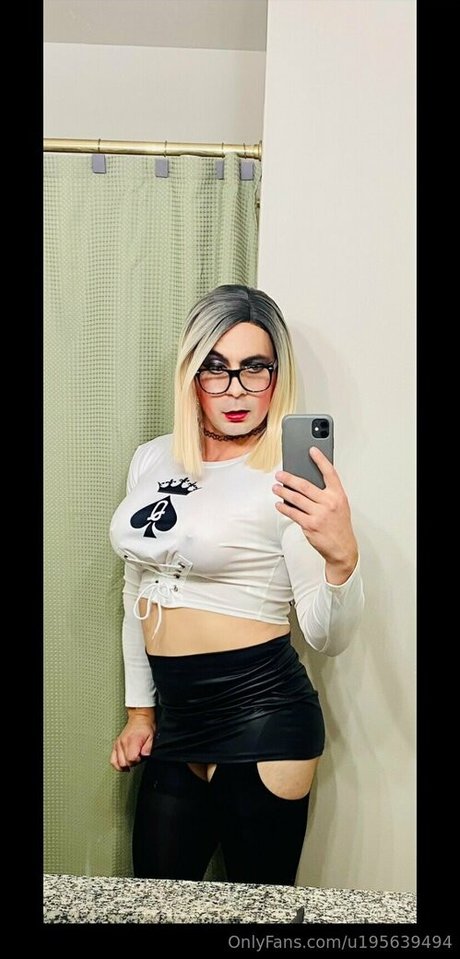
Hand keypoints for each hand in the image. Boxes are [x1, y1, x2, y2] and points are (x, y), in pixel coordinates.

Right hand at [110, 711, 155, 771]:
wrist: (139, 718)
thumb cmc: (145, 726)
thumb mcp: (151, 737)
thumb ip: (148, 748)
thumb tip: (144, 756)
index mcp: (132, 741)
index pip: (131, 759)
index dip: (137, 761)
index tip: (141, 757)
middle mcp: (123, 743)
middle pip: (124, 762)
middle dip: (131, 763)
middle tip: (137, 758)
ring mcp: (118, 744)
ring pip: (117, 762)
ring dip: (124, 765)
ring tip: (130, 763)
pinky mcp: (116, 744)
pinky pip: (112, 759)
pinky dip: (116, 764)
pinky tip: (122, 765)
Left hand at [273, 447, 358, 583]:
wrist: (342, 548)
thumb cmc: (340, 526)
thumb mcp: (340, 506)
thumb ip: (327, 494)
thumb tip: (307, 485)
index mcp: (338, 495)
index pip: (329, 473)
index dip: (320, 460)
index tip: (312, 450)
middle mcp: (329, 503)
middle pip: (305, 485)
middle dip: (289, 478)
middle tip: (280, 475)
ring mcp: (319, 514)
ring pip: (296, 498)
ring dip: (283, 492)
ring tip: (276, 488)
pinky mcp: (309, 525)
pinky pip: (292, 513)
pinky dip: (284, 508)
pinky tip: (279, 504)